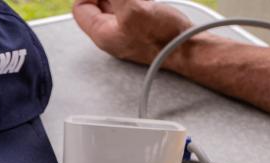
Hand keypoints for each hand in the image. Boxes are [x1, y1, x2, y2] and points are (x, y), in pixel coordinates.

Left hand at [73, 0, 192, 66]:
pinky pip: (131, 5)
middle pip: (97, 3)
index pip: (80, 7)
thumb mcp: (134, 9)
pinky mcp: (142, 25)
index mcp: (102, 33)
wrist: (189, 50)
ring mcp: (127, 29)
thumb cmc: (163, 38)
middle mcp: (111, 33)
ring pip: (115, 4)